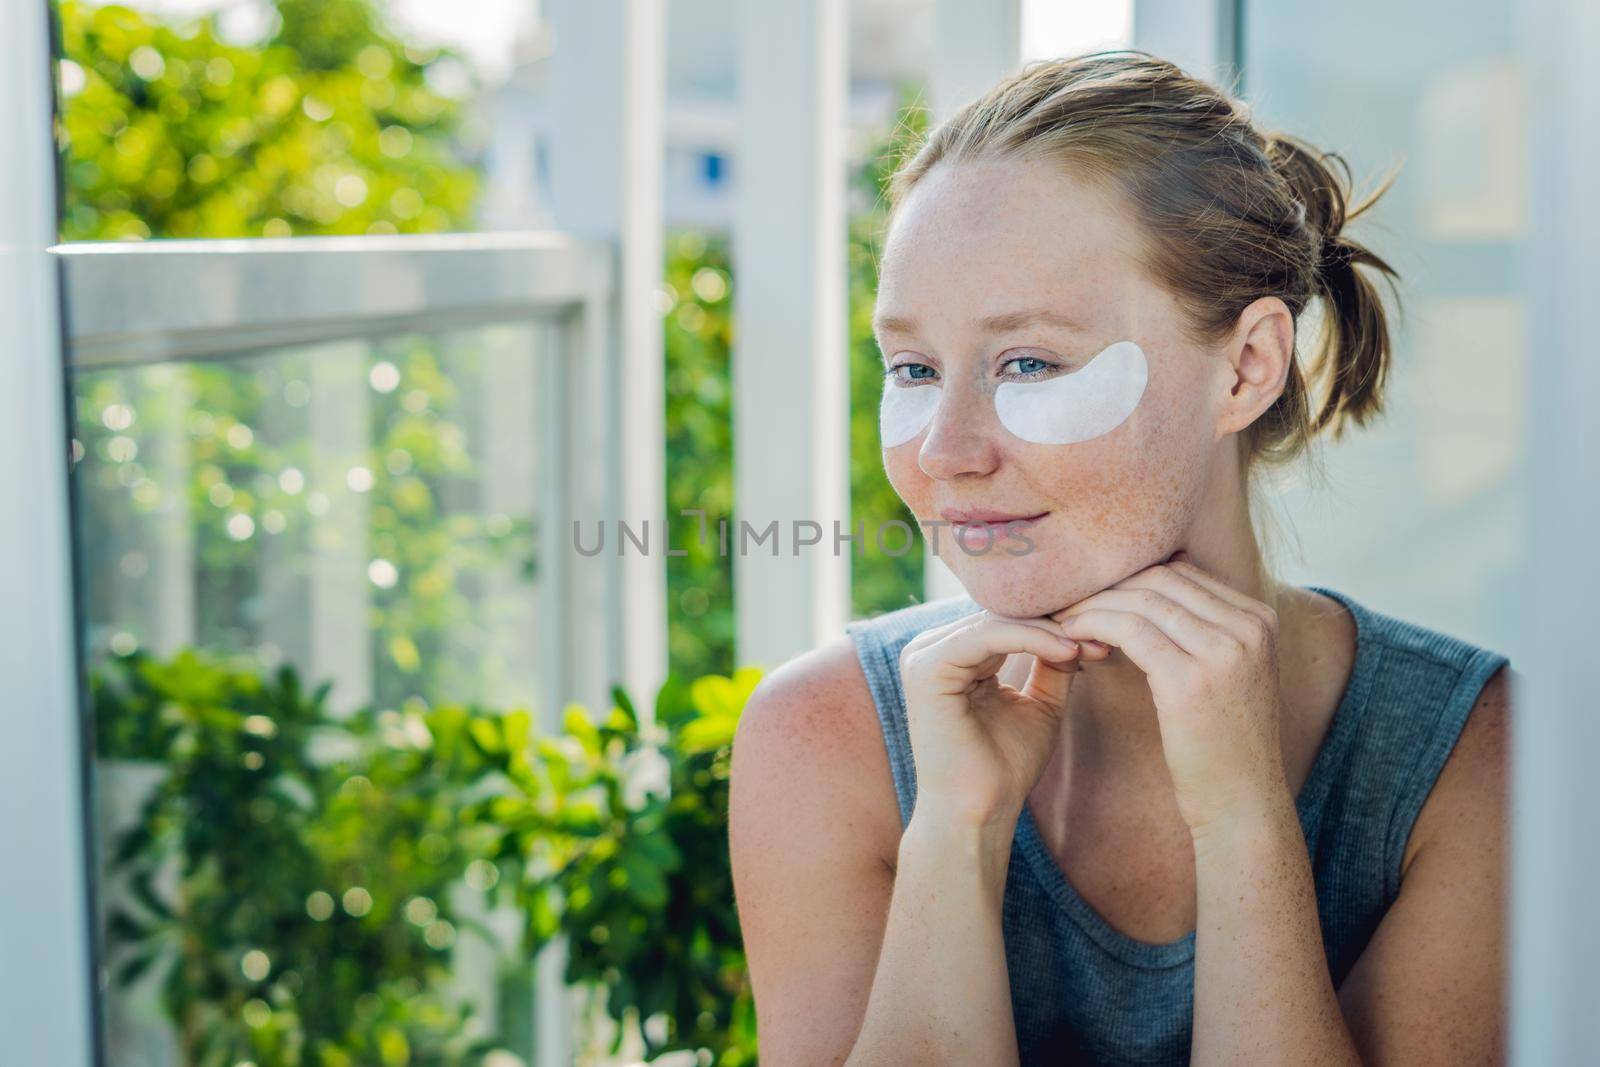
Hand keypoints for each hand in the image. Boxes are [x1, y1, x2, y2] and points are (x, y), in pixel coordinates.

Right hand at [898, 609, 1085, 830]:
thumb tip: (1080, 627)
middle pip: (1001, 615)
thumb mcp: (1039, 703)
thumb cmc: (1005, 769)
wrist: (978, 815)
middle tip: (1105, 634)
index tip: (1105, 635)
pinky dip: (1031, 639)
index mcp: (953, 656)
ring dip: (1049, 630)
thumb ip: (1052, 663)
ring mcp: (924, 656)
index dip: (1055, 623)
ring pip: (996, 621)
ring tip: (1091, 644)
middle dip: (1056, 624)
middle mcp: (931, 649)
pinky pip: (986, 636)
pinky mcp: (927, 669)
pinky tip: (1067, 650)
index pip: (1006, 620)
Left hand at [1050, 552, 1290, 833]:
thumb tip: (1152, 592)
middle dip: (1107, 583)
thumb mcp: (1230, 676)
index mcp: (1261, 620)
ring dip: (1093, 603)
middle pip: (1161, 577)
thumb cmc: (1226, 745)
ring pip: (1141, 600)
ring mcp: (1224, 651)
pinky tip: (1068, 635)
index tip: (1093, 587)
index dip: (1130, 573)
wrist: (1244, 805)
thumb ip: (1205, 632)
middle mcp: (1249, 627)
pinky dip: (1092, 625)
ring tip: (1060, 615)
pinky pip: (1128, 631)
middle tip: (1065, 595)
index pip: (1183, 572)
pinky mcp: (1189, 680)